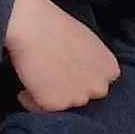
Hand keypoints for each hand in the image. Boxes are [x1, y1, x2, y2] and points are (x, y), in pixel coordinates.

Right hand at [1, 0, 120, 113]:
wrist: (31, 25)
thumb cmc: (55, 25)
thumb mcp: (88, 41)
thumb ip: (94, 62)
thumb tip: (84, 72)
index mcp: (109, 68)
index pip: (101, 82)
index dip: (83, 77)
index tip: (69, 69)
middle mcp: (99, 86)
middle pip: (85, 96)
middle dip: (71, 89)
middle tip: (52, 75)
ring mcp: (78, 97)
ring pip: (64, 104)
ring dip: (52, 95)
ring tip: (37, 77)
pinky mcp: (55, 104)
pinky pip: (41, 109)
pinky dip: (31, 100)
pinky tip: (24, 88)